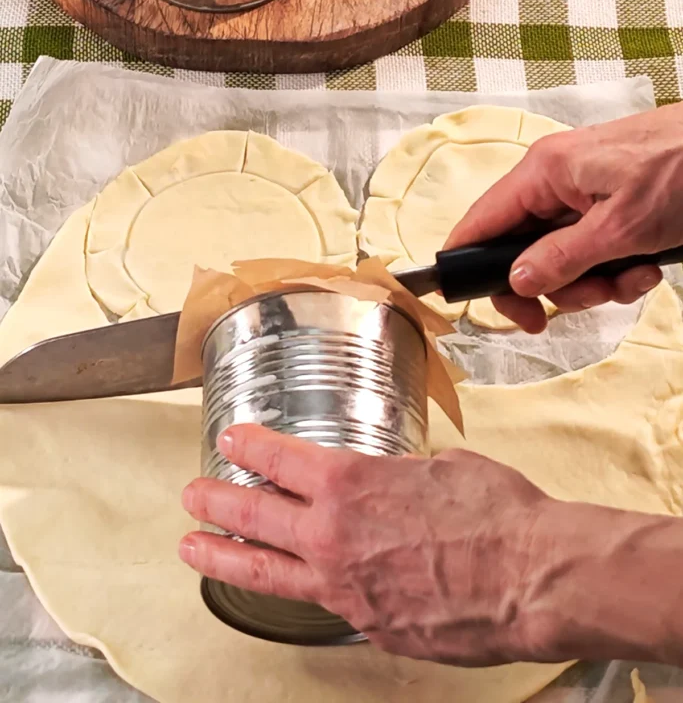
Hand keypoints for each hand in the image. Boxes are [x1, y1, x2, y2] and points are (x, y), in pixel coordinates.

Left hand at [179, 425, 552, 665]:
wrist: (533, 576)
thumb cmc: (498, 514)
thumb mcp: (443, 468)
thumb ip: (400, 476)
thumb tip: (394, 483)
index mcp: (350, 482)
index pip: (280, 459)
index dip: (249, 446)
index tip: (231, 440)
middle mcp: (334, 535)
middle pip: (254, 514)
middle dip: (216, 501)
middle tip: (193, 496)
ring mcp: (345, 586)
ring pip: (266, 572)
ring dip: (224, 557)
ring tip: (195, 550)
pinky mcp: (368, 625)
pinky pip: (323, 603)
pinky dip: (302, 589)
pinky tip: (295, 585)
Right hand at [444, 105, 682, 331]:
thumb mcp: (622, 228)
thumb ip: (562, 258)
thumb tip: (516, 283)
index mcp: (545, 172)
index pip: (481, 222)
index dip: (469, 265)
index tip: (476, 306)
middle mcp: (556, 180)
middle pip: (523, 250)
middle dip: (556, 285)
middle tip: (578, 304)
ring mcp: (584, 194)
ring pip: (561, 257)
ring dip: (594, 282)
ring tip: (632, 277)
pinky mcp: (610, 205)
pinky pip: (592, 250)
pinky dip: (616, 269)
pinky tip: (647, 267)